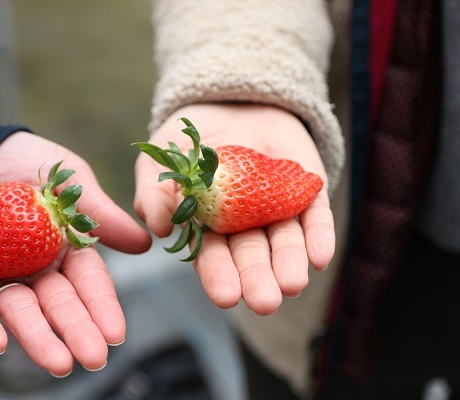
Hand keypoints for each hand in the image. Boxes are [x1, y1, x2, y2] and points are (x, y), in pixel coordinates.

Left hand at [0, 131, 151, 376]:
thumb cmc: (26, 161)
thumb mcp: (72, 180)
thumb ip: (102, 213)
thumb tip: (145, 244)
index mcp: (64, 247)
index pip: (87, 282)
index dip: (101, 306)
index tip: (115, 333)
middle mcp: (34, 265)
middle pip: (57, 303)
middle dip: (75, 331)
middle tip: (93, 359)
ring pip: (18, 308)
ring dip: (36, 335)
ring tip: (56, 362)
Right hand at [134, 103, 333, 314]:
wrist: (229, 101)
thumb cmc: (188, 140)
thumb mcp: (160, 160)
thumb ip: (153, 194)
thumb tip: (158, 228)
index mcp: (208, 227)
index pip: (213, 257)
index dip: (219, 276)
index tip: (225, 296)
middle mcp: (245, 225)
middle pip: (252, 256)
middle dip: (258, 279)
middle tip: (264, 302)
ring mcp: (277, 208)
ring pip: (285, 241)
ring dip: (289, 263)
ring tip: (292, 284)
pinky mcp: (306, 189)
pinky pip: (315, 215)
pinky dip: (319, 235)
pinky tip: (319, 257)